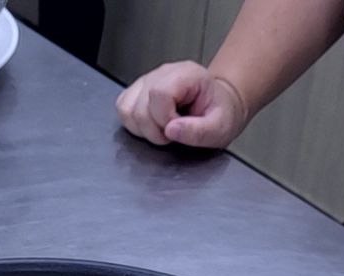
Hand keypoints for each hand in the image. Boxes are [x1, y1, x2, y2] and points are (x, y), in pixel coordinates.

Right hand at [115, 61, 249, 148]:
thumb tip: (172, 130)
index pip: (159, 94)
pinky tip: (152, 125)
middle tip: (172, 132)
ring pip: (127, 108)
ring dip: (142, 128)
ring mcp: (147, 80)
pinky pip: (123, 108)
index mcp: (186, 75)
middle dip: (154, 129)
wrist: (219, 105)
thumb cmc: (220, 113)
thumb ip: (198, 131)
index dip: (164, 119)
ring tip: (163, 129)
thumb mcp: (220, 127)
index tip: (177, 128)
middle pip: (140, 105)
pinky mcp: (138, 91)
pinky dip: (134, 124)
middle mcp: (163, 73)